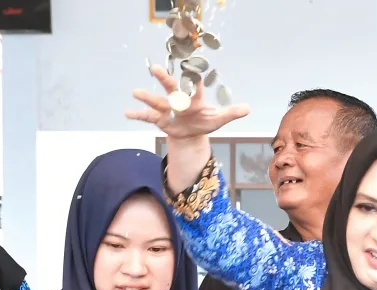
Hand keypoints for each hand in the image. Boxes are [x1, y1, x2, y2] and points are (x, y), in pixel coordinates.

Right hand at [126, 65, 249, 141]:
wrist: (191, 134)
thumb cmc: (205, 122)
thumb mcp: (219, 119)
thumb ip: (231, 113)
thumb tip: (248, 108)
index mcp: (194, 99)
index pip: (194, 86)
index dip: (192, 78)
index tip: (189, 68)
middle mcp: (179, 100)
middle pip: (171, 88)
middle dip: (164, 79)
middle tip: (156, 68)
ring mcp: (167, 109)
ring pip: (157, 101)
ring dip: (147, 97)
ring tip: (136, 92)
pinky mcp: (160, 119)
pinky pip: (148, 117)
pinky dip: (138, 115)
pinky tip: (127, 112)